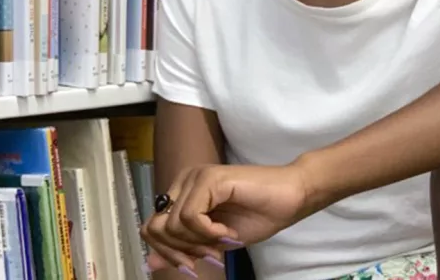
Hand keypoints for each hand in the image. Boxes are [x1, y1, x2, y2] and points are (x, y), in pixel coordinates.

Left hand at [141, 162, 309, 273]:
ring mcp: (197, 176)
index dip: (168, 253)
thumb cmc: (257, 215)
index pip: (151, 227)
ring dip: (197, 243)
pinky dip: (207, 233)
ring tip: (221, 241)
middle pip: (155, 227)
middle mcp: (185, 179)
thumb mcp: (211, 242)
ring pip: (171, 225)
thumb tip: (149, 263)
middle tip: (209, 255)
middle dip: (179, 251)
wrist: (290, 198)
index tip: (193, 264)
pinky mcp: (210, 178)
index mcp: (183, 192)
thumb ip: (182, 249)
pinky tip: (227, 231)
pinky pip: (190, 217)